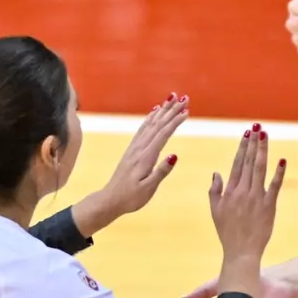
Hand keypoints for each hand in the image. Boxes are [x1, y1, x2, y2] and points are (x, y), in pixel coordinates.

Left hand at [103, 93, 190, 214]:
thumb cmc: (131, 197)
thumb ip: (161, 172)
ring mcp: (135, 148)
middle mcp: (140, 148)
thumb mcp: (148, 188)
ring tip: (172, 99)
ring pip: (150, 124)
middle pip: (158, 125)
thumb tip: (174, 155)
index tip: (187, 110)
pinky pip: (143, 129)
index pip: (163, 134)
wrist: (110, 199)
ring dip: (162, 110)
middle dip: (171, 110)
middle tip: (184, 98)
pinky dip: (150, 118)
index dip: (175, 121)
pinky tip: (155, 112)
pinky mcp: (132, 150)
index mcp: (146, 157)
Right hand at [207, 123, 285, 263]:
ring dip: (262, 151)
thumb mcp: (215, 211)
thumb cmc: (227, 232)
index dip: (242, 148)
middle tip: (257, 128)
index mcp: (230, 191)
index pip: (236, 164)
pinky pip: (274, 185)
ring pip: (260, 169)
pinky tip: (282, 160)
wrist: (241, 252)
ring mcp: (256, 197)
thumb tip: (216, 172)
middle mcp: (243, 191)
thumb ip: (214, 191)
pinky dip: (278, 172)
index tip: (246, 134)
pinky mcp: (269, 205)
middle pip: (248, 162)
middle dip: (253, 144)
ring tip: (264, 136)